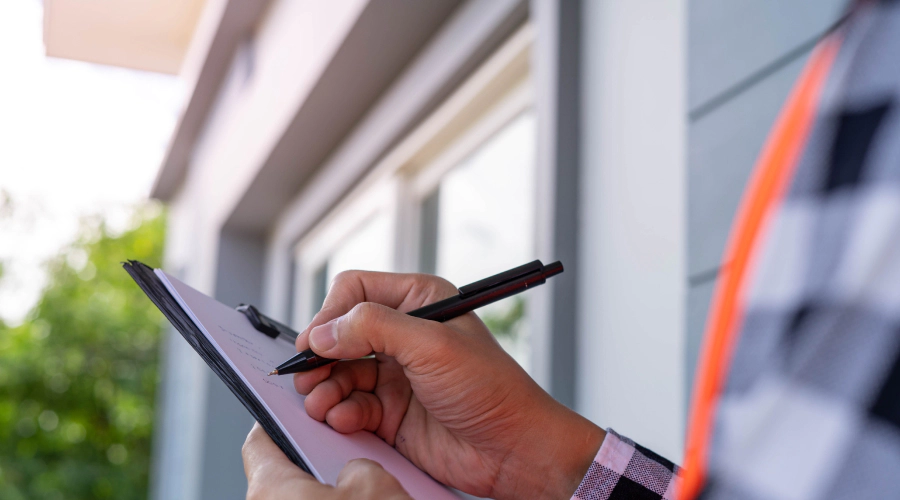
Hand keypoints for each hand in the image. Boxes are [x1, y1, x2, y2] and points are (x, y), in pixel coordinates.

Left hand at [243, 422, 411, 498]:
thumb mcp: (375, 483)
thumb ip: (355, 465)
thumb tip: (352, 474)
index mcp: (270, 489)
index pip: (258, 443)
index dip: (277, 425)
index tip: (289, 417)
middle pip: (279, 480)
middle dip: (311, 469)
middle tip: (342, 462)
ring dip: (320, 499)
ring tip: (359, 497)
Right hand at [293, 271, 603, 498]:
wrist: (513, 450)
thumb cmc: (490, 389)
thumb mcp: (432, 345)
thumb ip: (373, 328)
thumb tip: (322, 332)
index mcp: (418, 302)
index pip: (355, 291)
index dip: (330, 314)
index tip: (315, 341)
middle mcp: (403, 335)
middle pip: (339, 334)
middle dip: (319, 355)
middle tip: (306, 375)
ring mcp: (395, 375)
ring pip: (338, 373)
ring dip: (323, 388)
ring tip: (321, 402)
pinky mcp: (389, 413)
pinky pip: (348, 406)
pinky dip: (338, 413)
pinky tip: (343, 420)